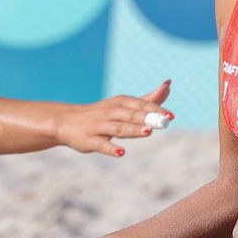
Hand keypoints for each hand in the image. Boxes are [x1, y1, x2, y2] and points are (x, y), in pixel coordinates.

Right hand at [57, 80, 172, 157]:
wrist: (65, 121)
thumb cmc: (101, 114)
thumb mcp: (124, 104)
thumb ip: (147, 98)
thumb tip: (168, 84)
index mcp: (120, 103)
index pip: (140, 105)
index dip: (156, 110)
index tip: (171, 116)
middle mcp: (110, 112)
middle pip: (131, 115)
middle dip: (147, 117)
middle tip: (164, 122)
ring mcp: (99, 126)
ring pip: (118, 128)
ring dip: (133, 129)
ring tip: (148, 132)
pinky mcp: (89, 141)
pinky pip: (100, 144)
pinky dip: (110, 148)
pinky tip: (121, 152)